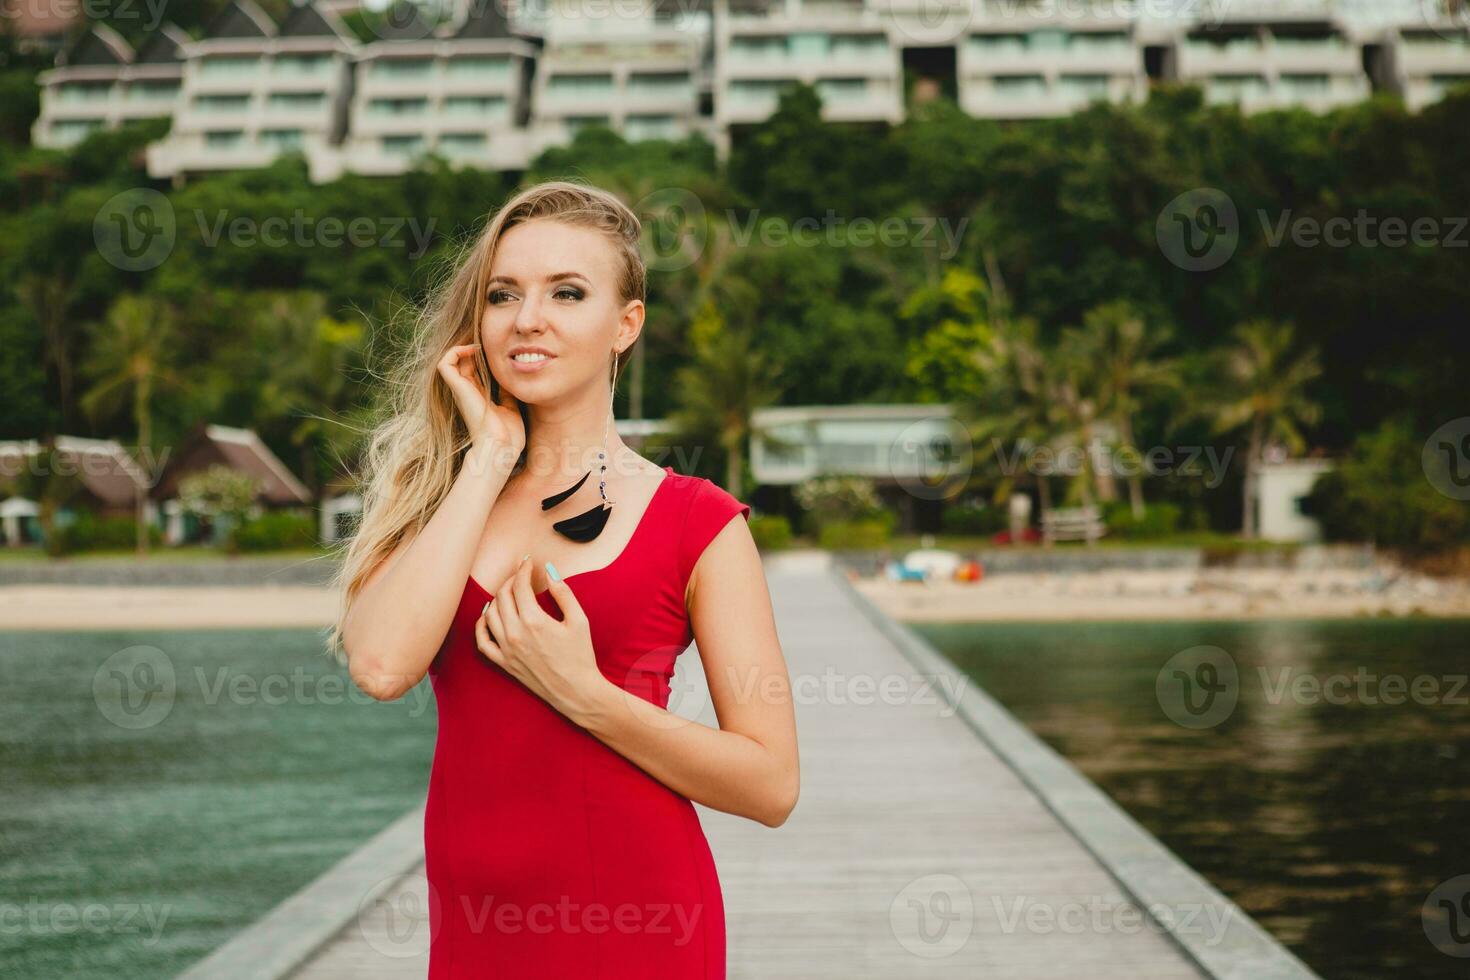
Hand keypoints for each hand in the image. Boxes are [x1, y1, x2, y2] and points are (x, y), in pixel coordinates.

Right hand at [437, 343, 524, 456]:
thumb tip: (510, 378)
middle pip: (461, 362)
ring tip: (478, 346)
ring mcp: (461, 390)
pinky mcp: (458, 389)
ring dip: (461, 348)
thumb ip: (506, 393)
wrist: (502, 447)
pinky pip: (445, 364)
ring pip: (449, 361)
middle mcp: (466, 392)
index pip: (472, 369)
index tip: (494, 349)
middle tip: (487, 344)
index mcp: (478, 396)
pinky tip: (473, 350)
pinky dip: (455, 352)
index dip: (479, 356)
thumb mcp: (511, 407)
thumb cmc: (508, 435)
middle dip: (472, 349)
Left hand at [476, 555, 608, 721]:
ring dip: (497, 598)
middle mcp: (515, 634)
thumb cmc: (581, 656)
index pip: (520, 586)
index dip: (523, 570)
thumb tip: (550, 570)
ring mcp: (507, 650)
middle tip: (521, 575)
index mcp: (534, 621)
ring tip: (509, 592)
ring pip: (490, 614)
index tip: (528, 563)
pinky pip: (482, 641)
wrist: (576, 691)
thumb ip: (563, 593)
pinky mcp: (504, 663)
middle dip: (511, 580)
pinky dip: (481, 625)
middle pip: (502, 596)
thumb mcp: (579, 621)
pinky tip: (488, 615)